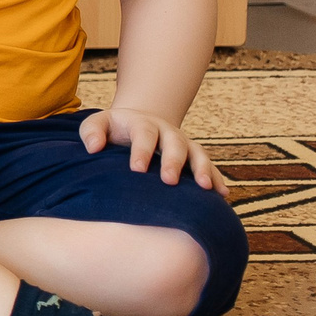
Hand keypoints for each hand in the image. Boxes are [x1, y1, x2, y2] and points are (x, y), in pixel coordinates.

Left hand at [80, 106, 214, 188]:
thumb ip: (91, 131)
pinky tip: (223, 195)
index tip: (137, 169)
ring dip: (202, 169)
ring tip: (206, 188)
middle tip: (169, 181)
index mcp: (142, 124)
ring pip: (197, 153)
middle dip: (173, 161)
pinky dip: (217, 178)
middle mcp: (167, 132)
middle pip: (174, 143)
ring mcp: (183, 143)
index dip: (142, 150)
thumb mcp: (99, 123)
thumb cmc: (114, 128)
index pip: (144, 134)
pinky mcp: (194, 156)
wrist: (140, 121)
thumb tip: (93, 147)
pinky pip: (209, 166)